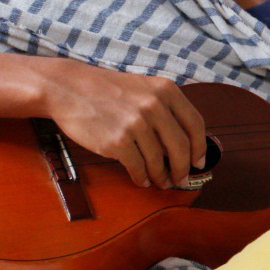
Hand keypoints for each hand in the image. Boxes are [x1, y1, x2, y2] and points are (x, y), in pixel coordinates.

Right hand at [41, 60, 206, 189]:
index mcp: (166, 90)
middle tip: (181, 179)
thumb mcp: (144, 88)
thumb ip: (166, 108)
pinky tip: (141, 180)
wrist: (69, 89)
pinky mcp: (117, 141)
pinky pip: (137, 167)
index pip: (195, 124)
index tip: (199, 162)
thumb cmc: (108, 91)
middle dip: (183, 168)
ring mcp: (136, 123)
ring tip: (160, 181)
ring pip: (158, 160)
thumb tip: (185, 142)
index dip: (200, 147)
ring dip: (161, 176)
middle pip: (181, 147)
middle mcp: (154, 105)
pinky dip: (141, 177)